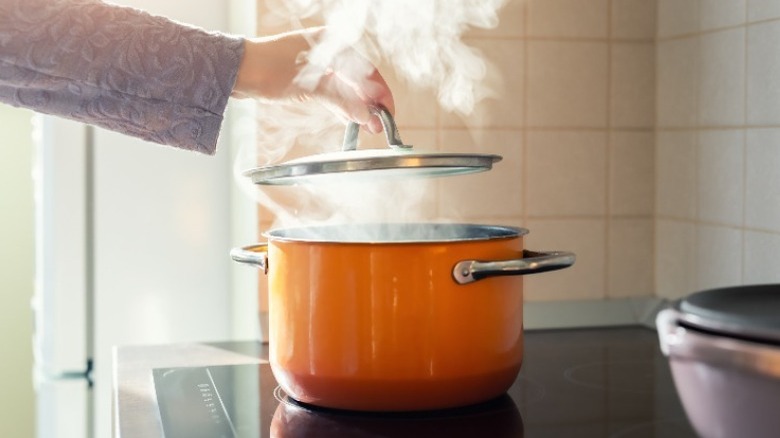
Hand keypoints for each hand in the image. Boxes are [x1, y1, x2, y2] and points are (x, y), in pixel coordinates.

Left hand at [232, 27, 393, 133]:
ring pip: (346, 88)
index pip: (367, 70)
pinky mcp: (307, 78)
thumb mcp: (310, 86)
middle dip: (370, 103)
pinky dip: (342, 106)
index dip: (380, 93)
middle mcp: (328, 51)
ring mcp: (317, 65)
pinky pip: (332, 93)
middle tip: (379, 125)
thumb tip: (366, 116)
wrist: (235, 71)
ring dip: (357, 107)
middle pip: (358, 80)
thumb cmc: (268, 68)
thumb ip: (342, 101)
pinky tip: (351, 119)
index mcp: (332, 43)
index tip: (387, 112)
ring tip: (368, 127)